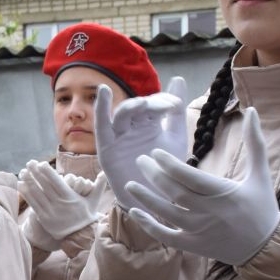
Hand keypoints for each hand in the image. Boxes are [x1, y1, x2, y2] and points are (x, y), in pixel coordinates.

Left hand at [19, 162, 94, 250]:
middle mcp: (59, 204)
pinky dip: (26, 194)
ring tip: (22, 172)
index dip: (48, 172)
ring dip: (29, 182)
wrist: (79, 237)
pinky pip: (33, 204)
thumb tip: (105, 172)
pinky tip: (21, 185)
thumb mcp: (94, 201)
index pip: (57, 182)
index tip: (41, 163)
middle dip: (36, 173)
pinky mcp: (44, 219)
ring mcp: (50, 212)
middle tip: (29, 162)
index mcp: (70, 197)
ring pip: (37, 194)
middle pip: (45, 186)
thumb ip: (99, 186)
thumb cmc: (86, 216)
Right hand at [94, 78, 189, 218]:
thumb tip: (177, 78)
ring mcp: (119, 137)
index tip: (176, 105)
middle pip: (139, 107)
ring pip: (122, 114)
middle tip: (167, 107)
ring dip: (133, 106)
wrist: (156, 200)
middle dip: (152, 104)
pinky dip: (101, 108)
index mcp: (149, 124)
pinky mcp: (106, 148)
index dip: (163, 101)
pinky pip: (102, 126)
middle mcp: (133, 127)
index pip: (155, 105)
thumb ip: (176, 113)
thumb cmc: (165, 171)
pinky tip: (104, 91)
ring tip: (146, 104)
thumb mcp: (175, 138)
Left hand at [123, 107, 279, 264]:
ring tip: (129, 184)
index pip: (189, 177)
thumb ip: (255, 143)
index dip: (169, 164)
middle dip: (154, 175)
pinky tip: (134, 211)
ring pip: (166, 213)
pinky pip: (166, 236)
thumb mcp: (260, 173)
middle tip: (140, 160)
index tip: (155, 152)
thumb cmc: (261, 206)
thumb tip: (252, 110)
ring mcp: (199, 231)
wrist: (266, 247)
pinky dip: (148, 226)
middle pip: (174, 192)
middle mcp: (209, 213)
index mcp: (223, 193)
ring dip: (146, 198)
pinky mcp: (193, 246)